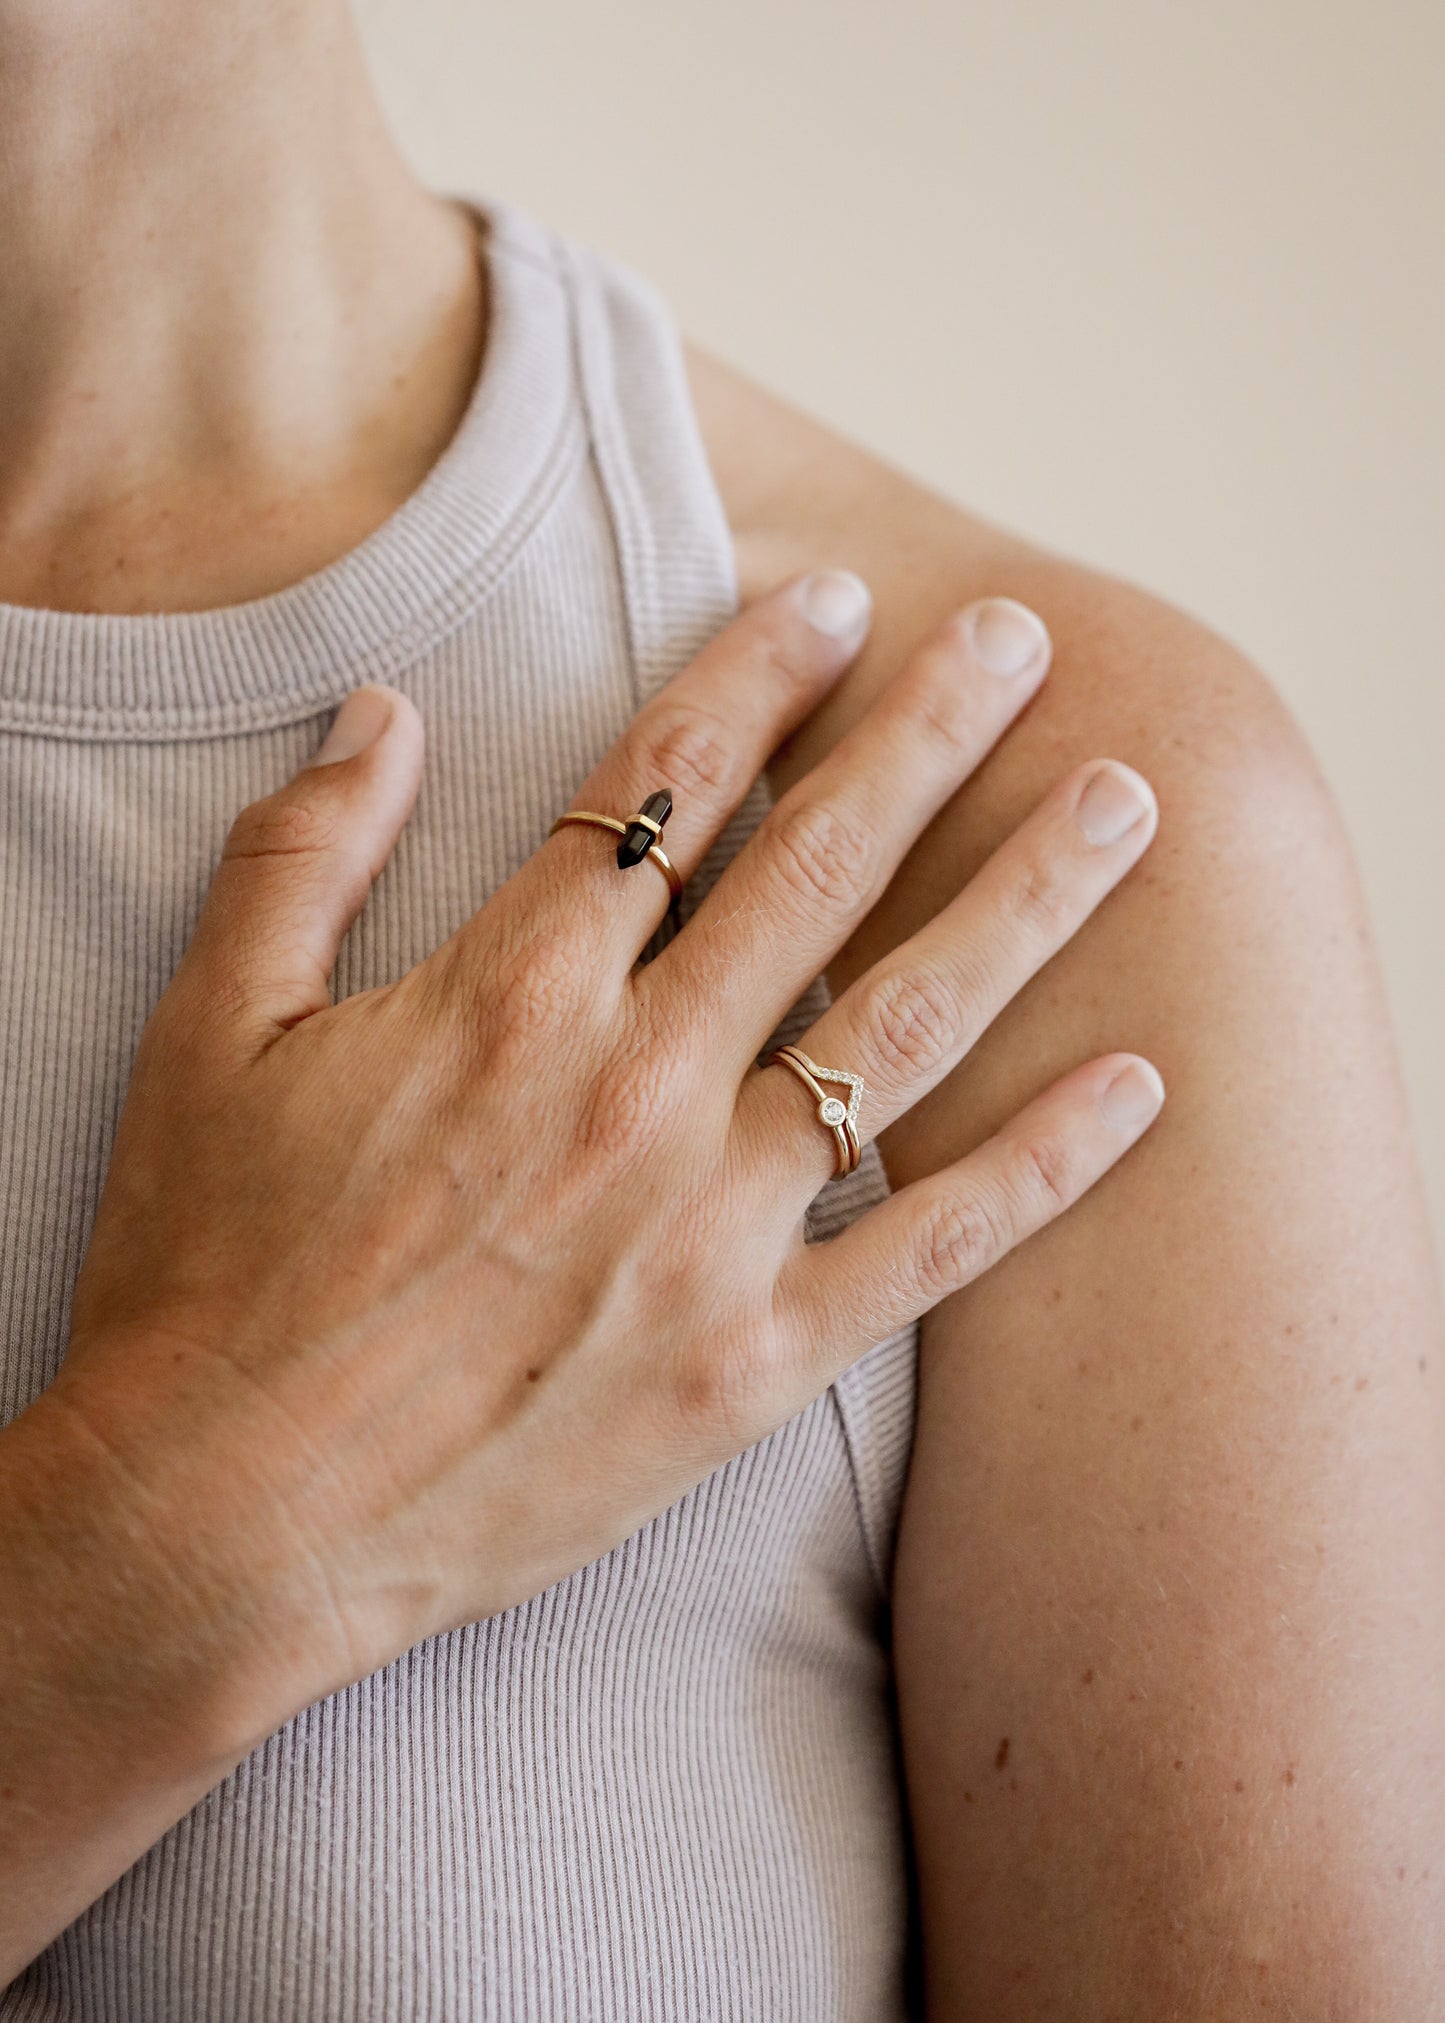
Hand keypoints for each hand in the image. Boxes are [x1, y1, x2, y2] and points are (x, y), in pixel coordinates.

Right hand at [51, 572, 1161, 1747]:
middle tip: (1021, 639)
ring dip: (1024, 901)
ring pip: (903, 1028)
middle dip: (929, 735)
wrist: (223, 1519)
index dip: (756, 674)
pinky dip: (1043, 1166)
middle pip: (817, 869)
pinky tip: (1136, 1083)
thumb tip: (386, 710)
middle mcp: (636, 1087)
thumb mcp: (212, 1032)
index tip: (836, 600)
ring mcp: (710, 1228)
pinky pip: (930, 1248)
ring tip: (1127, 807)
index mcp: (511, 996)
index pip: (664, 787)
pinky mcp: (752, 1361)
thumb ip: (303, 852)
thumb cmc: (208, 1274)